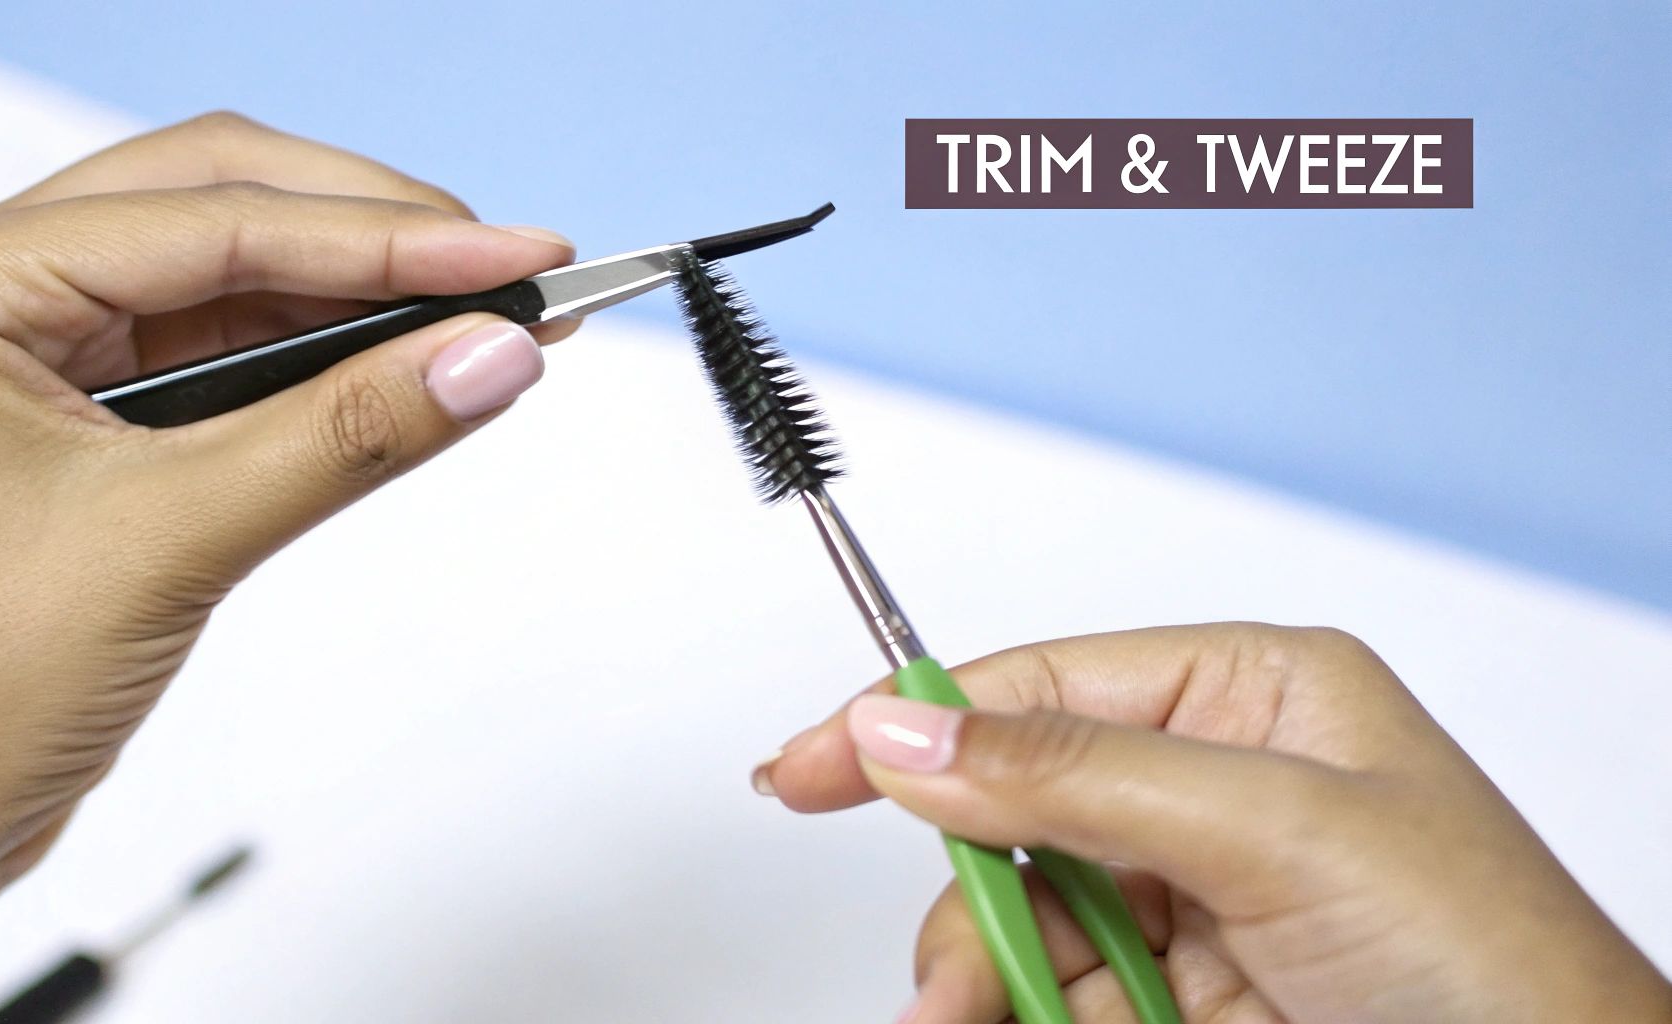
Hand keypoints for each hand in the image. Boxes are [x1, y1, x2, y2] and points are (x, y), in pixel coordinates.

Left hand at [0, 113, 573, 1020]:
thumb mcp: (173, 539)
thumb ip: (350, 433)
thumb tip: (490, 355)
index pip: (218, 218)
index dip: (386, 236)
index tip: (514, 256)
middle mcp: (3, 291)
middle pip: (232, 201)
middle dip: (381, 233)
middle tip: (518, 266)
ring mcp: (52, 352)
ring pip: (245, 273)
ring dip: (370, 290)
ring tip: (496, 312)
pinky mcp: (104, 418)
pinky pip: (243, 352)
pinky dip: (337, 354)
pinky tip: (418, 361)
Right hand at [755, 624, 1670, 1022]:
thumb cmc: (1496, 964)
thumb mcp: (1277, 830)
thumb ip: (1076, 775)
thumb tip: (909, 729)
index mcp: (1245, 698)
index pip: (1036, 688)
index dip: (910, 720)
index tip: (804, 769)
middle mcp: (1212, 787)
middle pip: (1011, 816)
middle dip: (969, 900)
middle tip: (955, 983)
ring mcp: (1196, 899)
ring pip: (1023, 919)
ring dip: (992, 979)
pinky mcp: (1186, 994)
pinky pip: (1058, 994)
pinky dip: (1024, 1017)